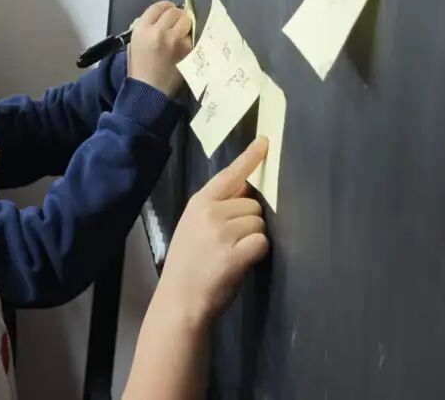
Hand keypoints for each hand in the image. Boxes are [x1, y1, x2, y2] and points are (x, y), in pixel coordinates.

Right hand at [127, 1, 192, 95]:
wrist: (150, 90)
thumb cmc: (139, 68)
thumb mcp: (134, 43)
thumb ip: (144, 27)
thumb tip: (160, 17)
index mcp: (142, 29)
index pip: (157, 7)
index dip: (165, 7)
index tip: (168, 10)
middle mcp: (159, 31)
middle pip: (174, 11)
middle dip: (175, 15)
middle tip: (176, 21)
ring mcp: (176, 40)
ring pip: (186, 20)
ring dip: (184, 24)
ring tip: (182, 32)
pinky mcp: (188, 50)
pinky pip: (192, 36)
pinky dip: (189, 38)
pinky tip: (184, 44)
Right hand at [159, 138, 270, 327]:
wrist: (179, 301)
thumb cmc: (187, 265)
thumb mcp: (193, 227)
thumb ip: (216, 208)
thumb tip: (247, 192)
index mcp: (199, 202)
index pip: (229, 174)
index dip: (250, 158)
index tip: (265, 142)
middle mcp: (211, 212)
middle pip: (254, 204)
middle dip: (250, 222)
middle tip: (230, 243)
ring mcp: (222, 232)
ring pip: (260, 224)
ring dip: (253, 239)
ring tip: (232, 255)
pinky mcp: (235, 254)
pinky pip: (262, 243)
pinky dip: (257, 254)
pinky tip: (240, 264)